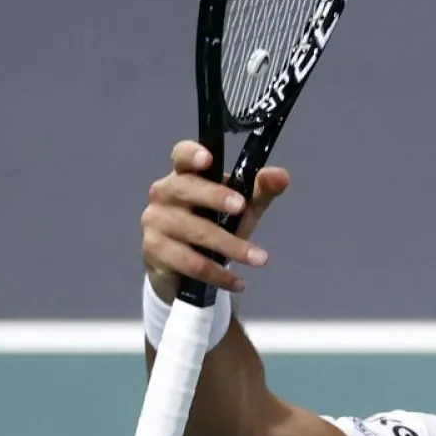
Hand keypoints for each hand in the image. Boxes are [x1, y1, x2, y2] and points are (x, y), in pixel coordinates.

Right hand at [141, 140, 290, 299]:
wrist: (185, 268)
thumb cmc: (214, 223)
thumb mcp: (242, 207)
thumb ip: (261, 190)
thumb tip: (281, 176)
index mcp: (185, 174)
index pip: (181, 156)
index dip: (191, 154)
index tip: (207, 159)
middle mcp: (164, 193)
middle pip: (186, 188)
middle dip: (215, 197)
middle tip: (242, 207)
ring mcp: (156, 221)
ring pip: (194, 231)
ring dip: (230, 246)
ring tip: (259, 259)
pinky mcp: (154, 250)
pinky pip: (190, 262)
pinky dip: (218, 274)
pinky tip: (239, 282)